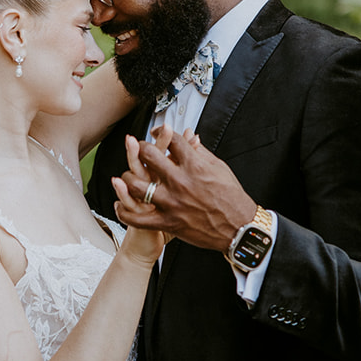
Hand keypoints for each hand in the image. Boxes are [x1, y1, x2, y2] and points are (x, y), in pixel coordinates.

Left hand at [112, 129, 255, 251]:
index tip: (156, 134)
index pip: (171, 139)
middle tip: (140, 152)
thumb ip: (199, 151)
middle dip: (141, 150)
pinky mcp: (169, 222)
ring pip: (138, 185)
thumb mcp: (219, 168)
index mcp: (194, 165)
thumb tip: (189, 136)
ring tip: (129, 177)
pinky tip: (120, 205)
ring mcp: (173, 203)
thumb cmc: (232, 198)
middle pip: (149, 156)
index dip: (160, 132)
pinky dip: (125, 212)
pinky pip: (138, 218)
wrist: (240, 228)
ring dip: (129, 179)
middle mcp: (181, 181)